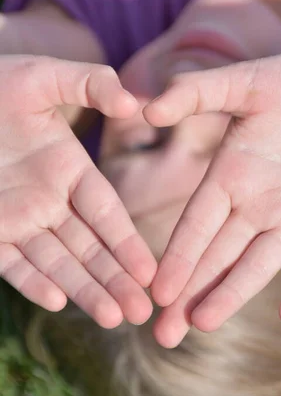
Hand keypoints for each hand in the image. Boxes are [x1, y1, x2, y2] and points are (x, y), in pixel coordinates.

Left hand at [0, 56, 156, 327]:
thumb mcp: (45, 77)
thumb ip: (92, 84)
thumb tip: (134, 105)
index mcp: (70, 170)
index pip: (108, 213)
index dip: (129, 243)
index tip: (152, 271)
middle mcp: (49, 201)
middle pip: (89, 247)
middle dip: (115, 280)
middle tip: (143, 312)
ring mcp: (17, 218)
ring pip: (57, 262)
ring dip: (84, 290)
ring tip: (114, 318)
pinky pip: (11, 262)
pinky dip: (32, 281)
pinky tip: (57, 301)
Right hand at [146, 51, 280, 346]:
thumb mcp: (250, 81)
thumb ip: (200, 92)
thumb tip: (149, 108)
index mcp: (232, 175)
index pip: (197, 224)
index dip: (178, 256)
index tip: (155, 289)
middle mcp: (258, 205)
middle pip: (218, 256)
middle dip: (190, 293)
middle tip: (163, 334)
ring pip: (259, 265)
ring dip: (233, 294)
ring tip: (204, 325)